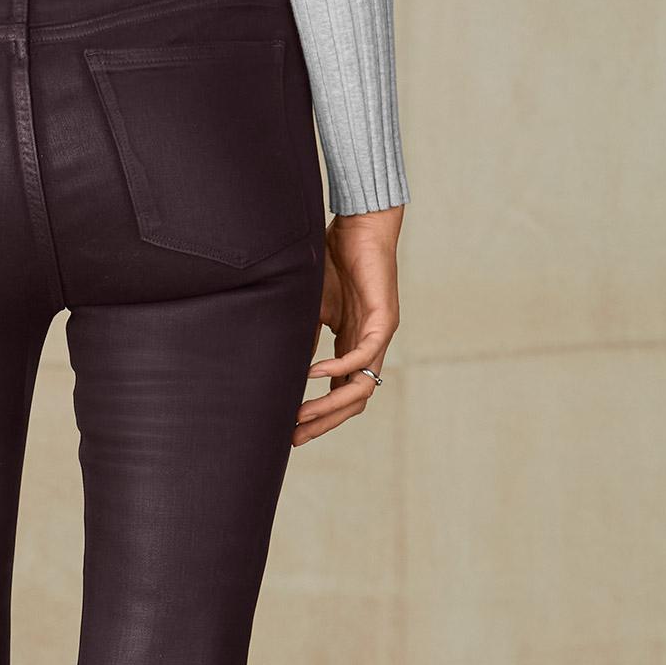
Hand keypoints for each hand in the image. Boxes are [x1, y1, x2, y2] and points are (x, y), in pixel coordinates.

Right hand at [294, 204, 402, 446]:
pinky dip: (338, 369)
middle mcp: (368, 347)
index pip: (340, 395)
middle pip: (352, 401)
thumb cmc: (334, 260)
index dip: (318, 417)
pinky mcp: (384, 320)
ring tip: (301, 415)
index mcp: (351, 347)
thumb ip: (302, 338)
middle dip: (323, 423)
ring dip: (330, 406)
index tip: (290, 431)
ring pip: (360, 387)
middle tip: (295, 438)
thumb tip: (281, 368)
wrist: (360, 226)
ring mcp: (379, 336)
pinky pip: (362, 356)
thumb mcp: (310, 308)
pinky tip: (313, 374)